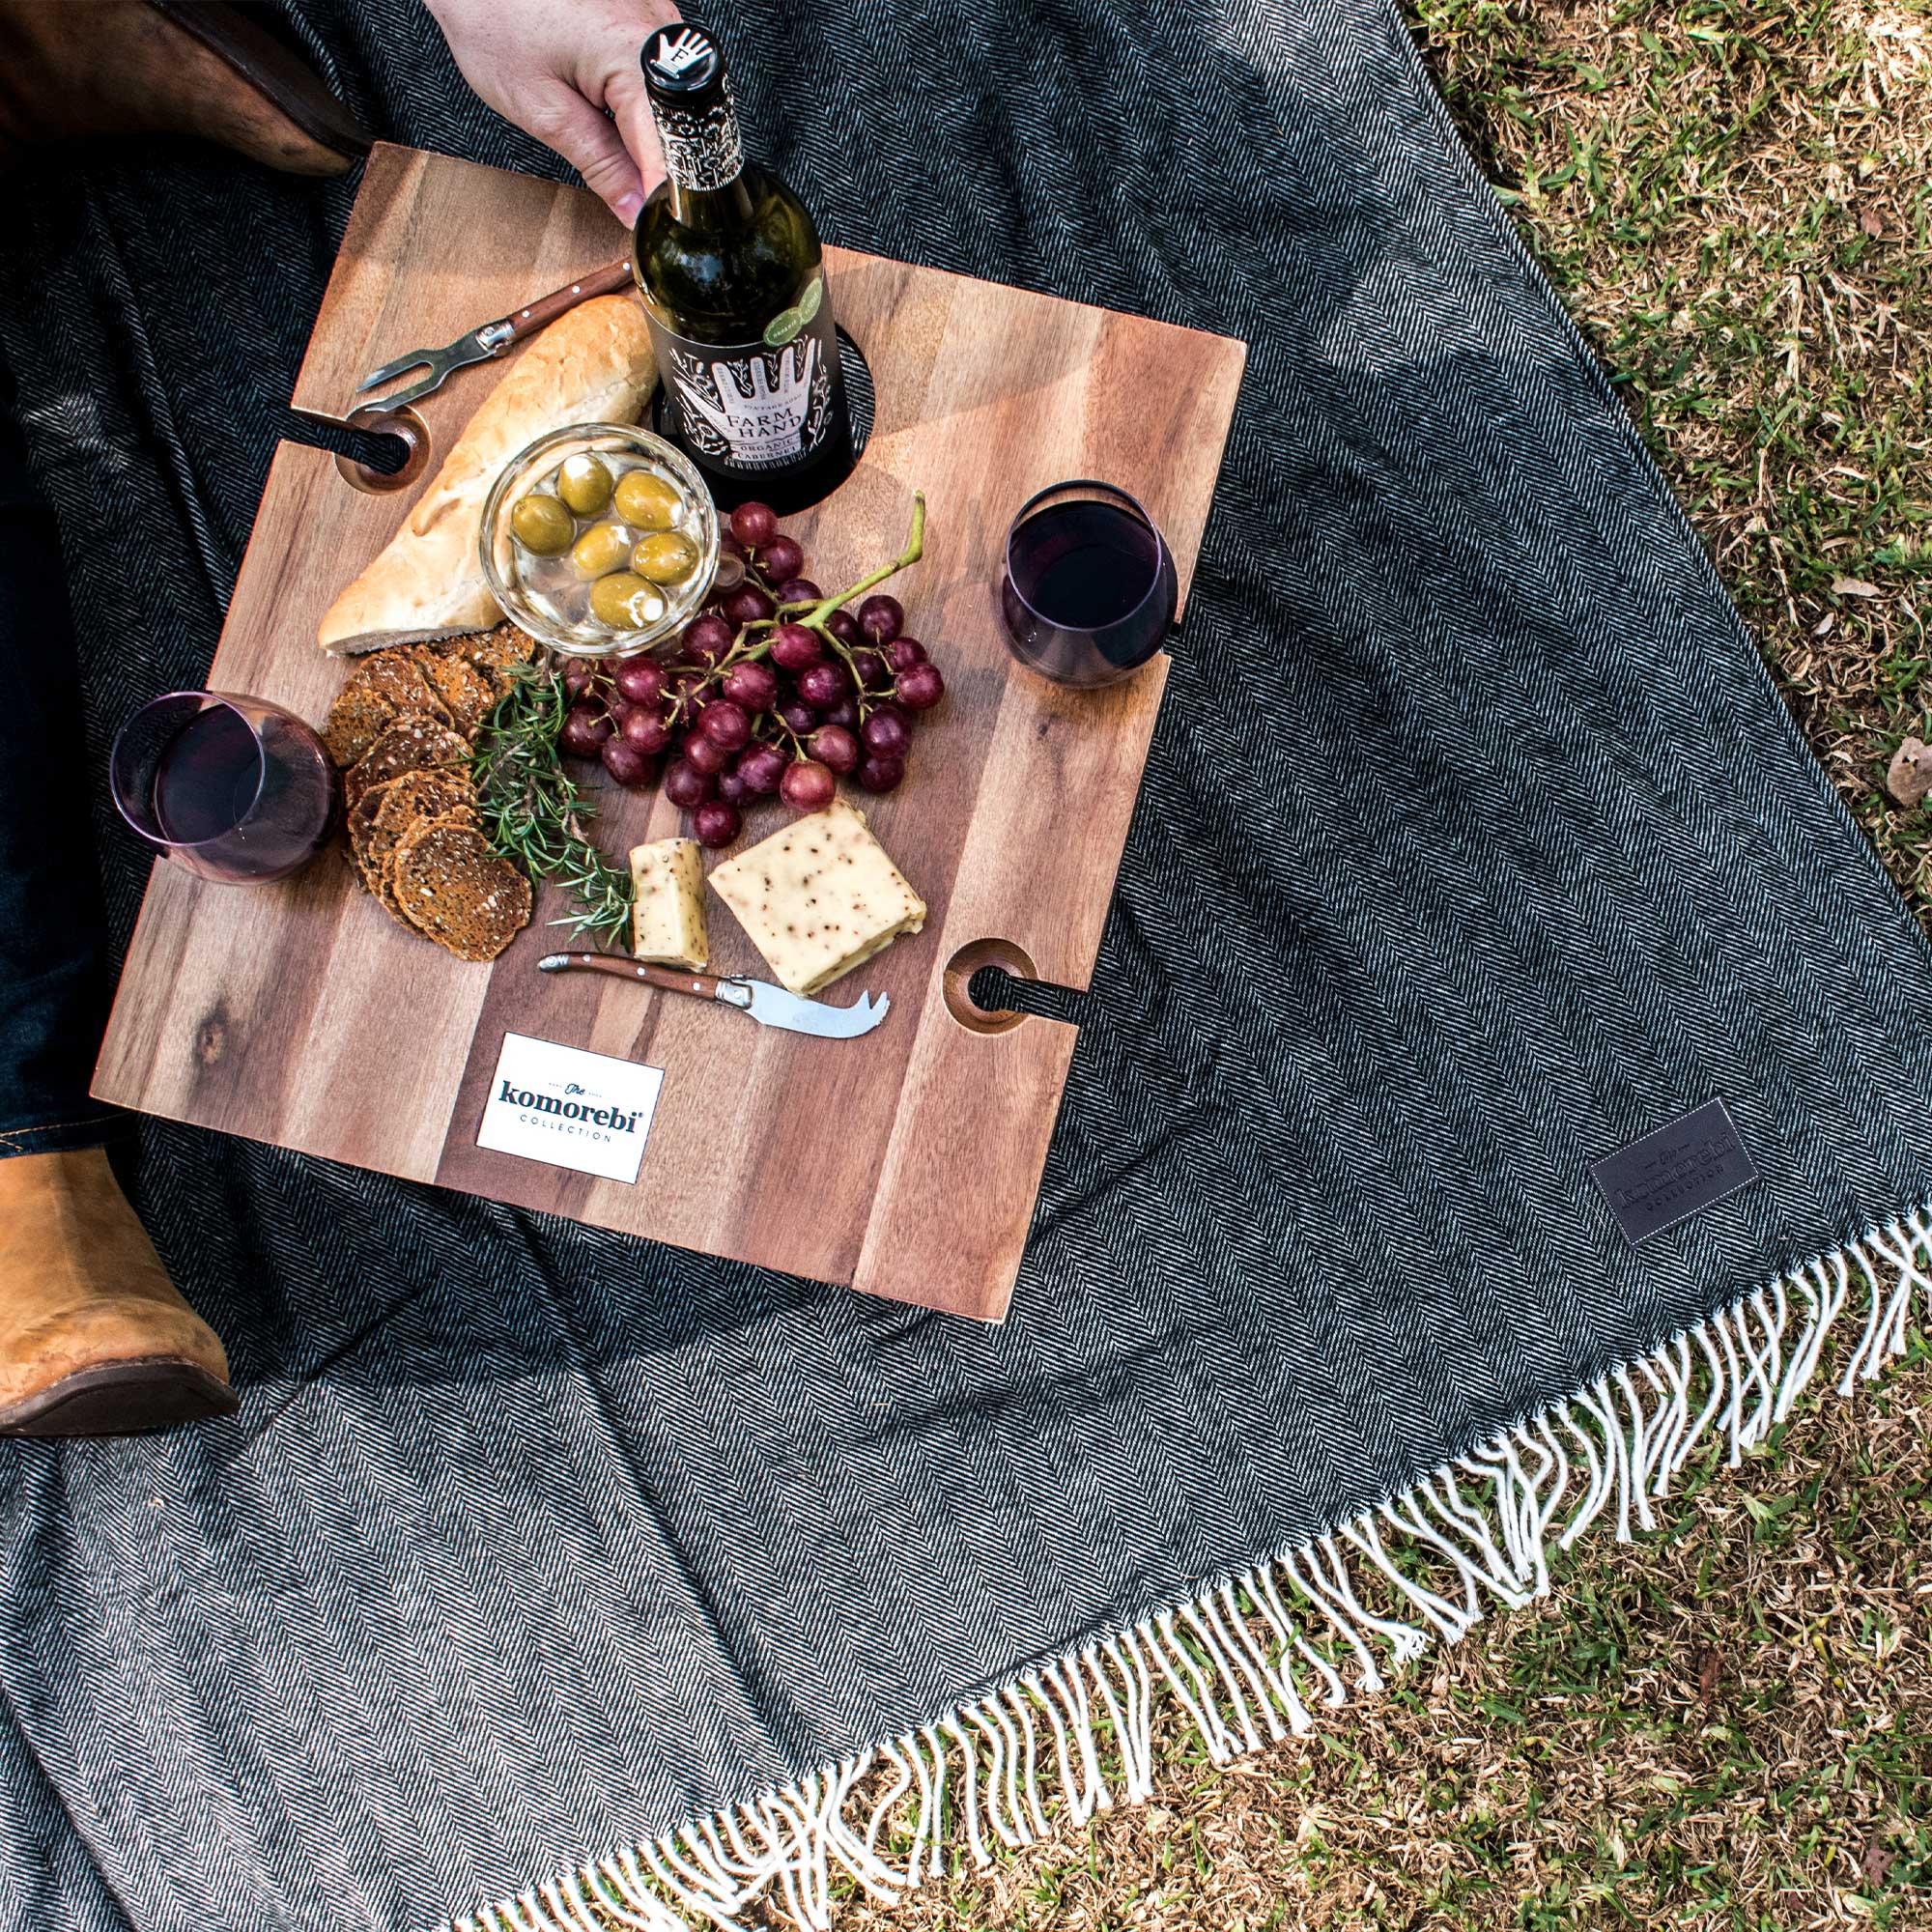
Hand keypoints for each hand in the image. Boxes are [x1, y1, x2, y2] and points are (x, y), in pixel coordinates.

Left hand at [424, 0, 680, 223]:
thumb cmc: (492, 17)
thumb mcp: (543, 110)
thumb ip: (600, 165)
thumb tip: (637, 209)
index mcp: (636, 55)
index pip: (670, 152)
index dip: (662, 198)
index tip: (652, 227)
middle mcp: (660, 31)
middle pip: (680, 128)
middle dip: (656, 165)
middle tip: (618, 184)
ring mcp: (659, 17)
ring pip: (672, 104)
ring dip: (648, 132)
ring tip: (597, 124)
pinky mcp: (649, 12)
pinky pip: (660, 75)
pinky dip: (640, 101)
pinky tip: (603, 95)